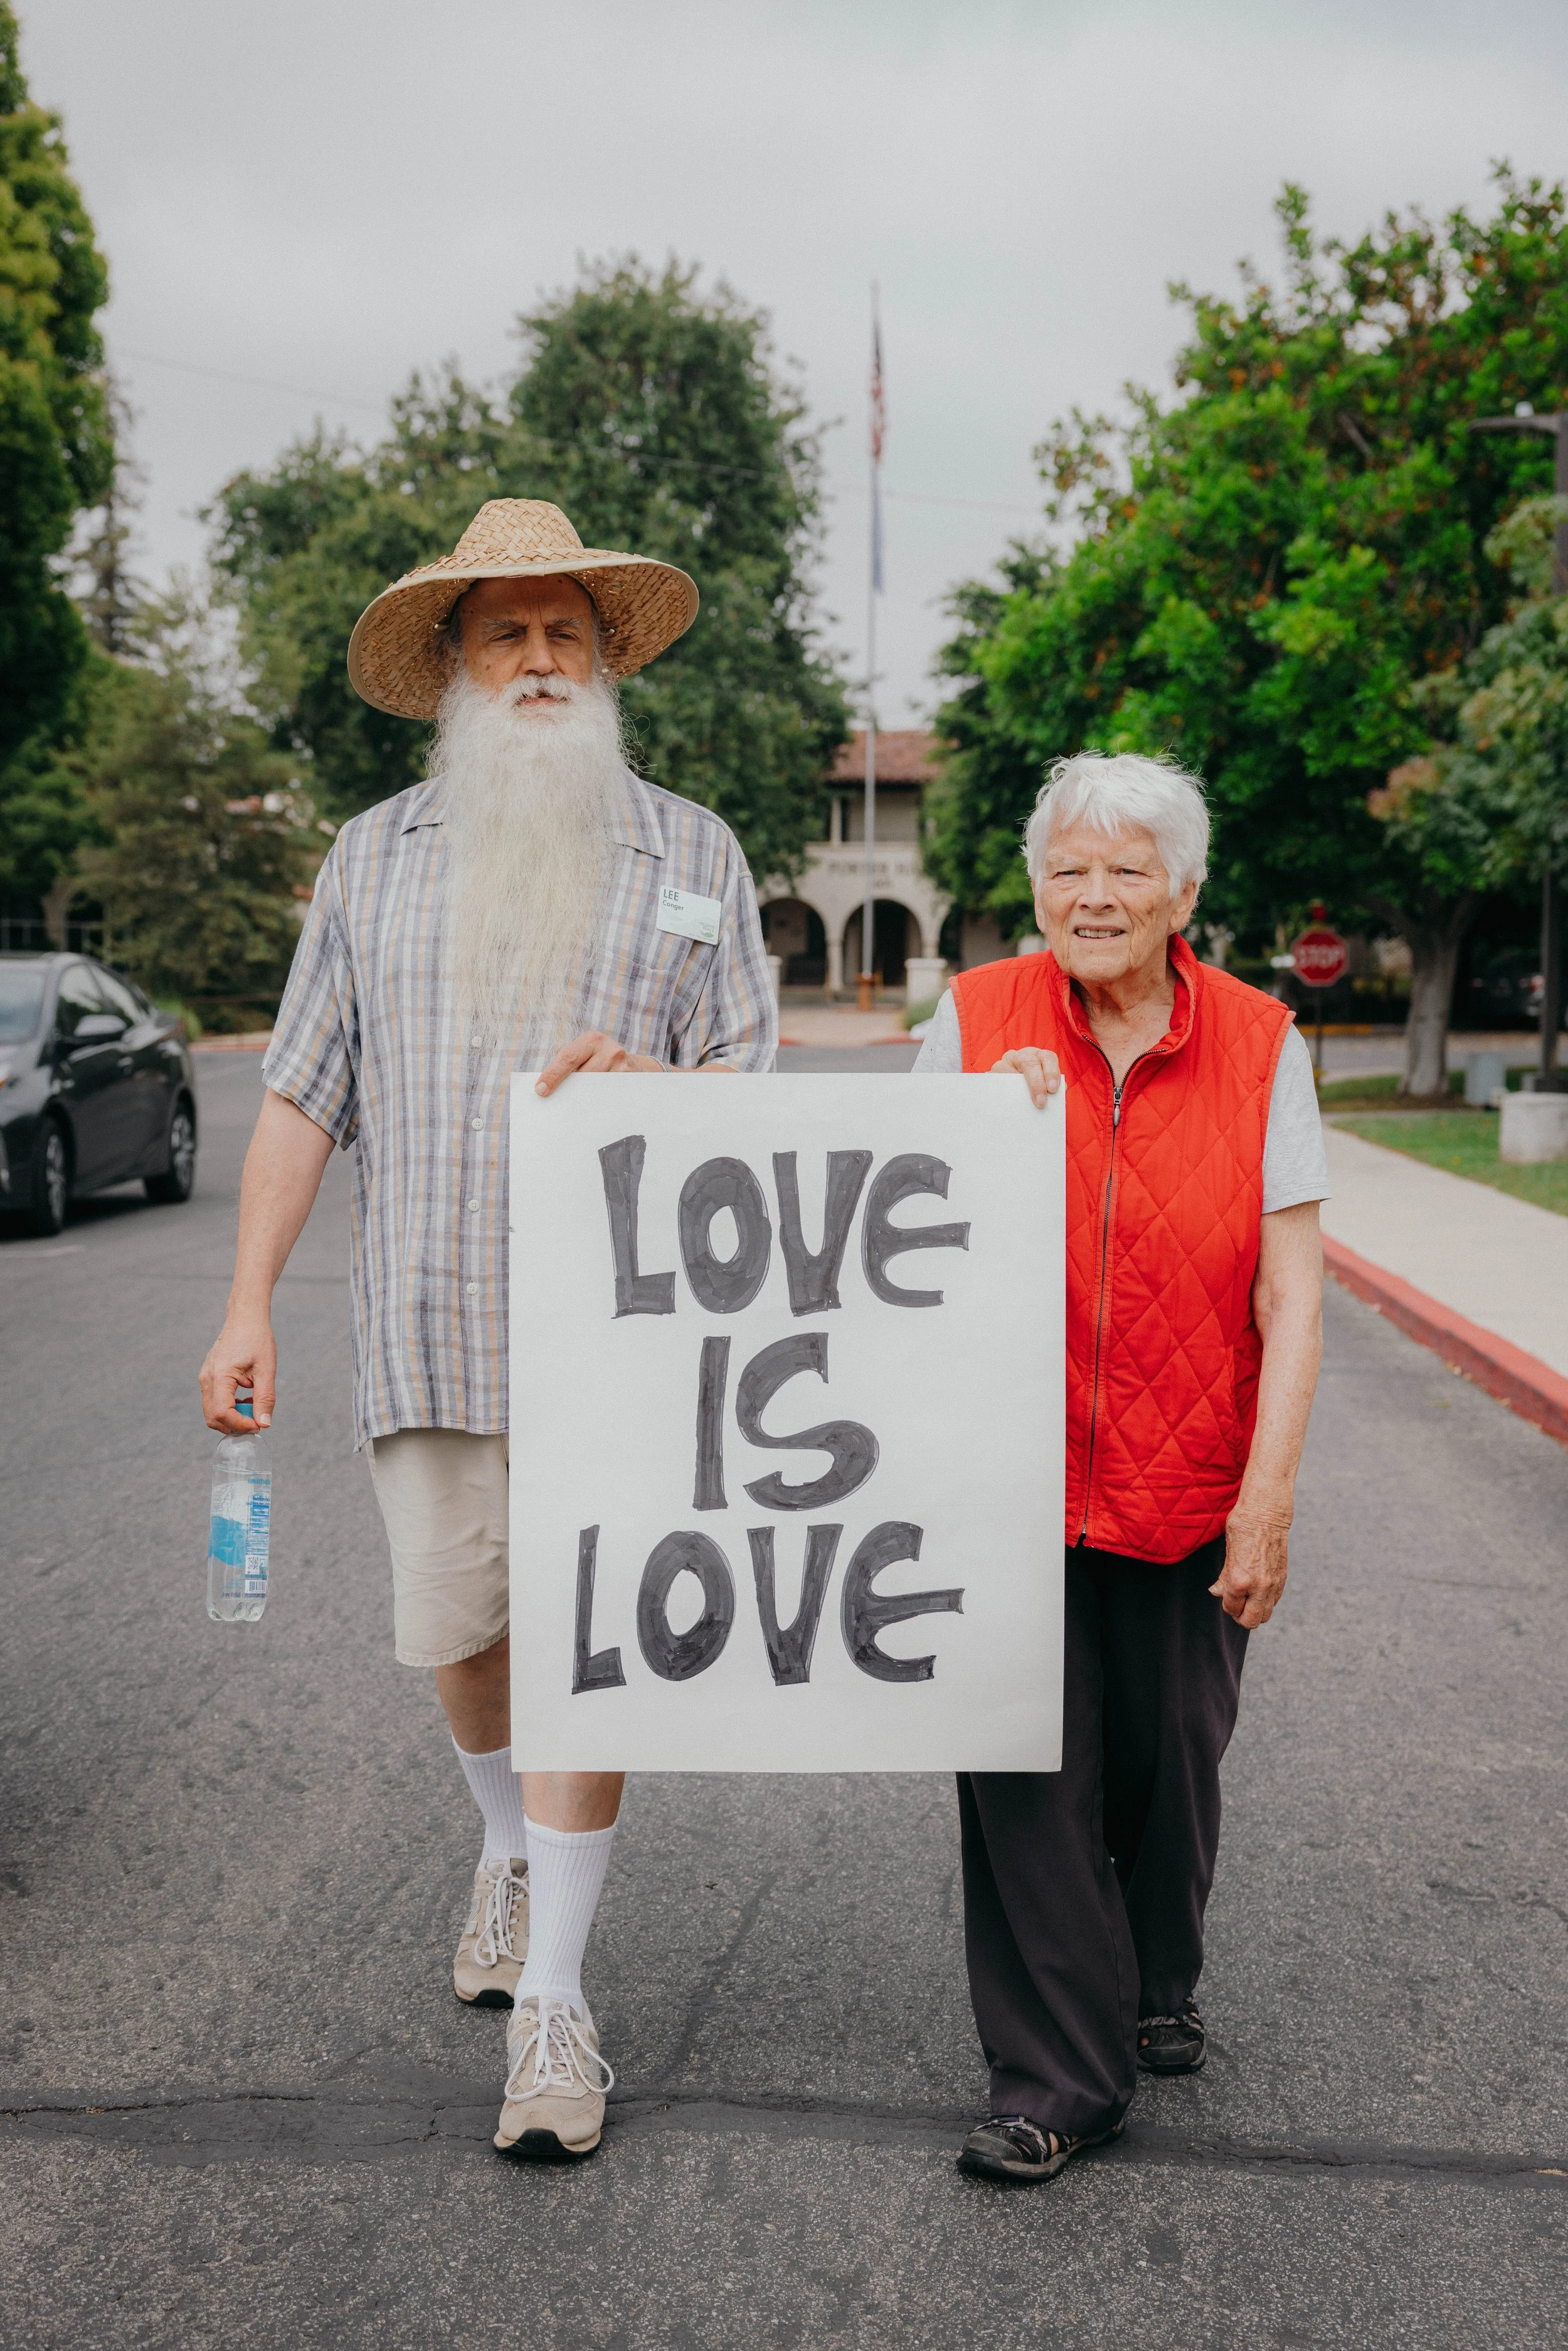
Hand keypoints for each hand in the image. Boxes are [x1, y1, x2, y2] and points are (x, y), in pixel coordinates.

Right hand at [200, 1310, 276, 1432]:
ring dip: (232, 1417)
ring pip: (211, 1412)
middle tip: (256, 1420)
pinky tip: (246, 1399)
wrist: (245, 1318)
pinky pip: (214, 1402)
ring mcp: (205, 1378)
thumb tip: (264, 1423)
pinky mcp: (208, 1377)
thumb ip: (265, 1398)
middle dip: (235, 1425)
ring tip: (253, 1406)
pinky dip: (229, 1408)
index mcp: (219, 1376)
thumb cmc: (256, 1339)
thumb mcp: (266, 1369)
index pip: (222, 1413)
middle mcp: (207, 1378)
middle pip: (212, 1418)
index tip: (258, 1424)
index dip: (240, 1425)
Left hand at [534, 1030, 665, 1096]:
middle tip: (558, 1100)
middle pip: (581, 1076)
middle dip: (568, 1088)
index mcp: (592, 1039)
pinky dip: (597, 1102)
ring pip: (593, 1088)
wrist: (635, 1068)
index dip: (552, 1075)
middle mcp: (609, 1050)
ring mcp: (622, 1066)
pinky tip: (594, 1105)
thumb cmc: (600, 1064)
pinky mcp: (629, 1082)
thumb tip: (545, 1087)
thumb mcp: (586, 1056)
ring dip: (583, 1097)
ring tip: (579, 1101)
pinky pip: (606, 1096)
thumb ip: (568, 1065)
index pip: (567, 1058)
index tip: (541, 1090)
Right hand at [990, 1046, 1061, 1106]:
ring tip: (1024, 1105)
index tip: (1053, 1090)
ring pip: (1010, 1071)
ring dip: (1018, 1089)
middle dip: (1037, 1083)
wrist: (1005, 1097)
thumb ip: (1051, 1088)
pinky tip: (1007, 1104)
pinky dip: (1002, 1092)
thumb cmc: (1029, 1091)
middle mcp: (1018, 1056)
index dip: (1052, 1072)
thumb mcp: (1041, 1086)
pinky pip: (995, 1082)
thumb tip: (1058, 1096)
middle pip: (1030, 1062)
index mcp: (1035, 1056)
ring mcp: (1002, 1064)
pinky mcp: (989, 1076)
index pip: (1047, 1057)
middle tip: (1041, 1102)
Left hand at [1211, 1512, 1289, 1627]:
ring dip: (1255, 1612)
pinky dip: (1265, 1601)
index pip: (1231, 1608)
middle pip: (1251, 1621)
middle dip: (1241, 1617)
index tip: (1225, 1598)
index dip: (1226, 1606)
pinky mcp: (1283, 1579)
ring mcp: (1273, 1584)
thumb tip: (1217, 1593)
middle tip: (1236, 1606)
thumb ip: (1223, 1578)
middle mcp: (1258, 1586)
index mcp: (1239, 1580)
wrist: (1266, 1514)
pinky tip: (1258, 1590)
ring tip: (1246, 1600)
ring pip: (1265, 1615)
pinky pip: (1274, 1601)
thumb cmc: (1242, 1528)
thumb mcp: (1227, 1553)